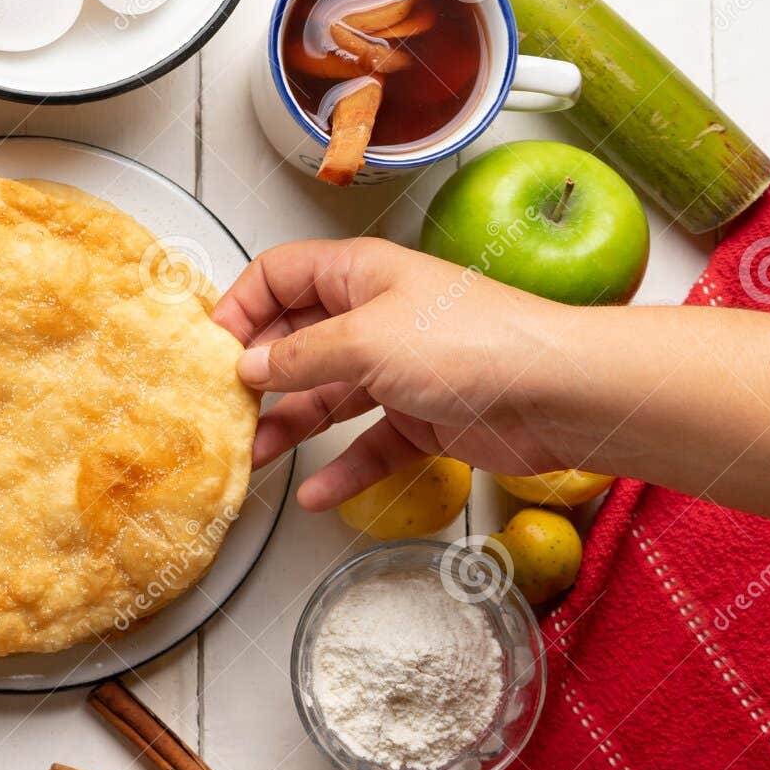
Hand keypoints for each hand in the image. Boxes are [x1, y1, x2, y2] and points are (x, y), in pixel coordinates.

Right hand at [212, 238, 577, 510]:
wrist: (558, 394)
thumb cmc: (471, 343)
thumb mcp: (364, 341)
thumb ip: (299, 356)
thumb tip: (248, 365)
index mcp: (359, 275)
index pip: (279, 276)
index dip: (241, 307)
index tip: (211, 350)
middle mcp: (374, 317)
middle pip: (296, 341)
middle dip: (258, 375)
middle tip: (223, 410)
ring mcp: (397, 369)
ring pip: (325, 397)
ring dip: (289, 427)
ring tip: (254, 456)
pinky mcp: (421, 417)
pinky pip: (367, 444)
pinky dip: (342, 470)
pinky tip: (316, 494)